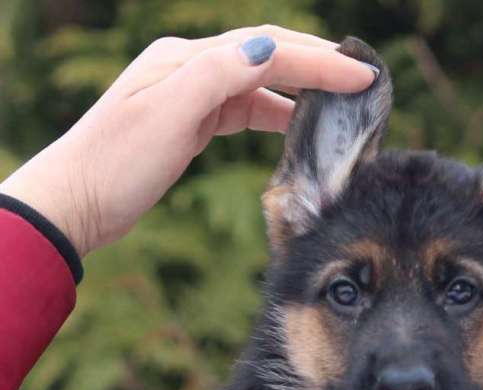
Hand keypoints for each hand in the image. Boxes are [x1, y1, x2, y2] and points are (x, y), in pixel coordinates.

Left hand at [0, 25, 376, 256]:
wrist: (74, 202)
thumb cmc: (115, 164)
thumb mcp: (165, 117)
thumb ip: (216, 77)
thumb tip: (268, 49)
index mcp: (186, 59)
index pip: (267, 49)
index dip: (319, 60)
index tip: (362, 75)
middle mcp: (190, 66)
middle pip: (268, 52)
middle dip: (318, 62)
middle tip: (363, 77)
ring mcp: (190, 92)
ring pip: (260, 79)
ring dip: (302, 86)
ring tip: (342, 100)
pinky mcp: (191, 119)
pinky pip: (246, 106)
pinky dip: (278, 112)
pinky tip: (299, 125)